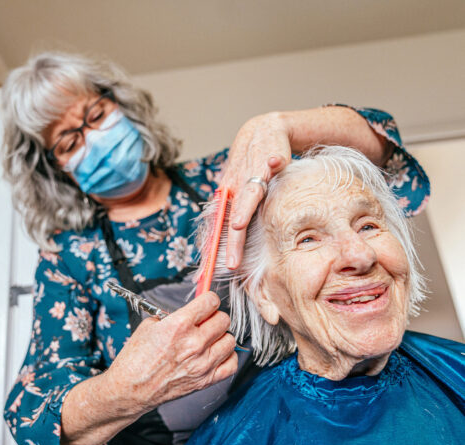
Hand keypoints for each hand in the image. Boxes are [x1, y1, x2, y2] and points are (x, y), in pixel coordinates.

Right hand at [105, 292, 237, 414]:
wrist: (130, 389)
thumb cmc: (135, 359)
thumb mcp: (150, 325)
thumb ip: (174, 317)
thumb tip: (191, 312)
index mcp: (180, 325)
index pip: (211, 301)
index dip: (208, 299)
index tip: (205, 303)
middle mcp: (195, 343)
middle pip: (223, 319)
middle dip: (214, 317)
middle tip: (205, 322)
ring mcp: (202, 363)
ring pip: (230, 340)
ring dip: (221, 337)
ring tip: (209, 340)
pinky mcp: (205, 380)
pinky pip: (231, 364)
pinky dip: (227, 358)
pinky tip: (216, 355)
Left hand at [220, 112, 291, 268]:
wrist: (264, 130)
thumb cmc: (251, 163)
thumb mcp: (238, 186)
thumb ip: (233, 208)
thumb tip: (229, 235)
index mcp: (230, 197)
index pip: (222, 226)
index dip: (218, 249)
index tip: (212, 270)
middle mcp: (239, 187)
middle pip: (235, 217)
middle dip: (233, 242)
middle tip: (232, 262)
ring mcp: (255, 172)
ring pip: (249, 193)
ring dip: (244, 207)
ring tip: (238, 223)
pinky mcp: (272, 157)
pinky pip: (273, 160)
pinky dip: (273, 162)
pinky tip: (275, 163)